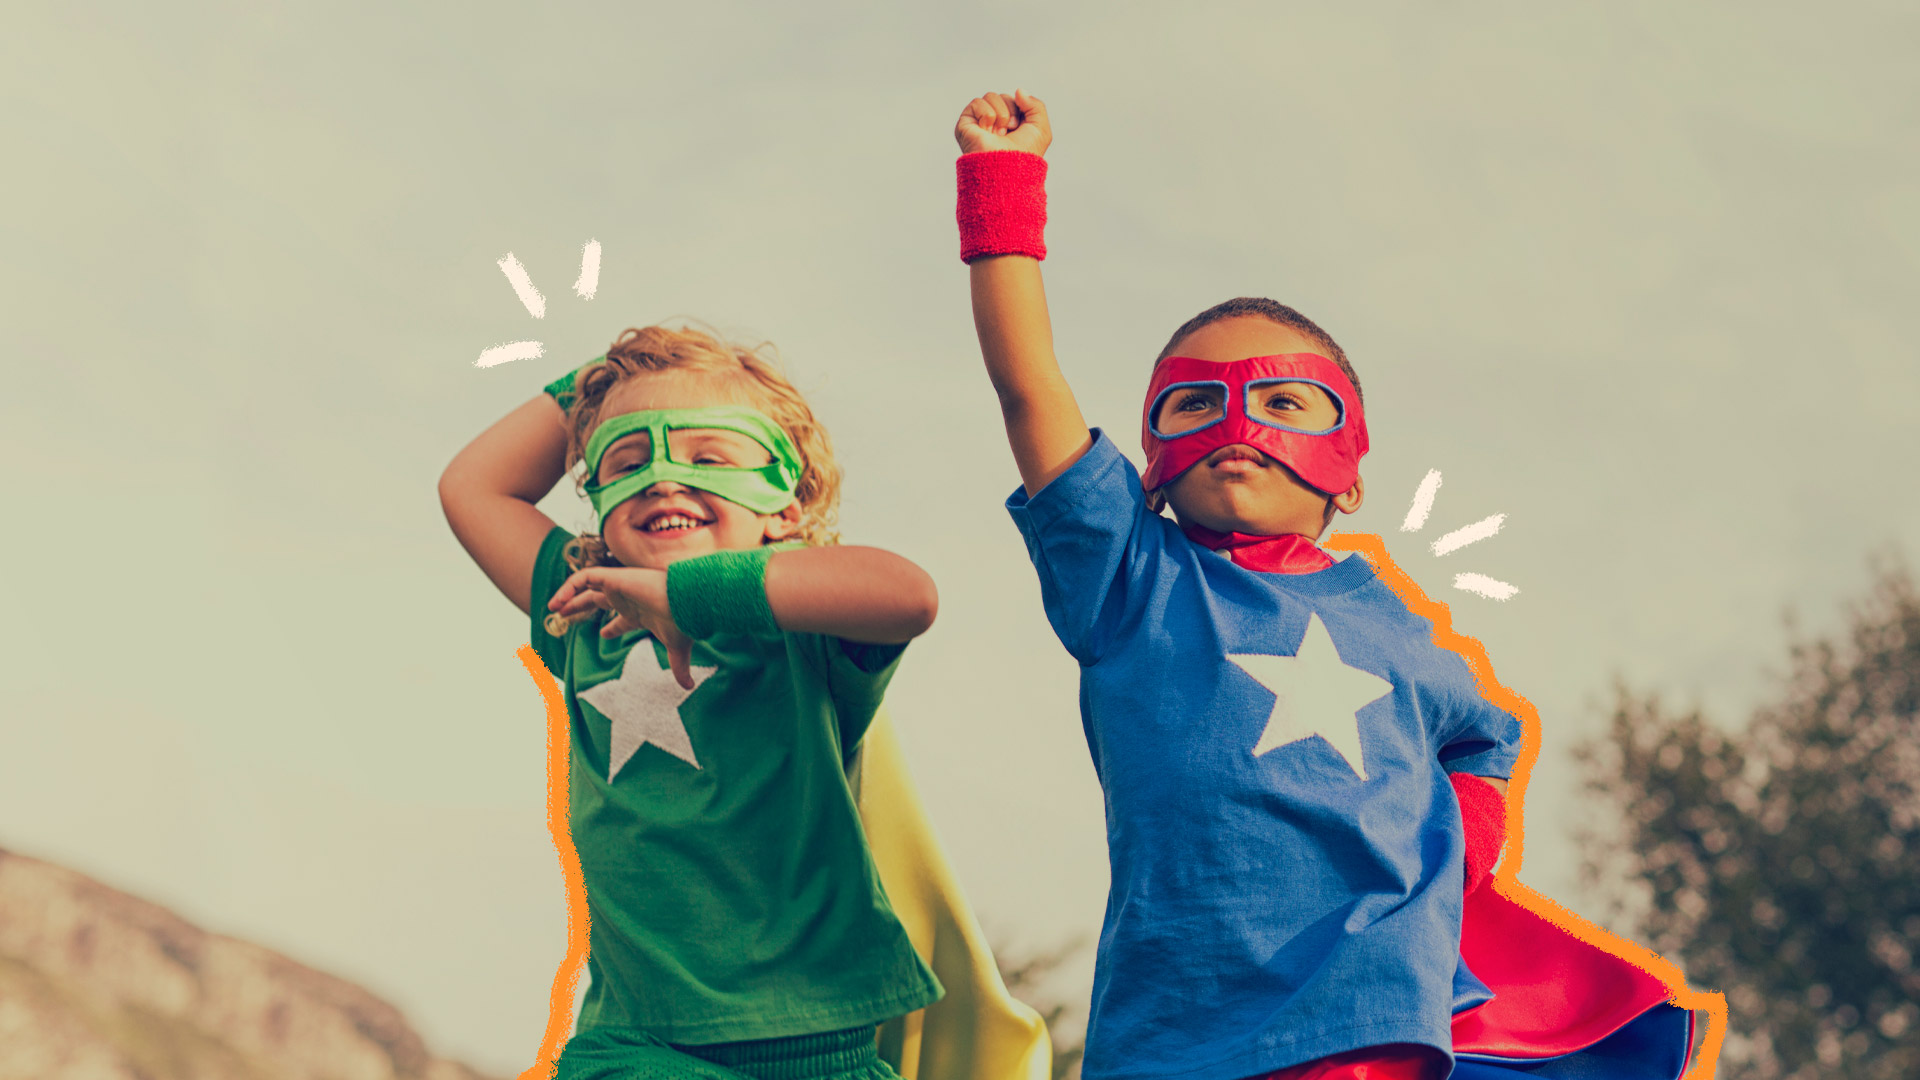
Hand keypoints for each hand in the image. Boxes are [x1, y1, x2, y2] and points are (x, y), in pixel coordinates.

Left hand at [548, 566, 697, 687]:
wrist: (685, 602)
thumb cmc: (681, 622)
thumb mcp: (677, 649)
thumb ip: (679, 667)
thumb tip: (690, 687)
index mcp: (640, 613)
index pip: (622, 618)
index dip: (611, 628)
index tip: (603, 635)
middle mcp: (628, 598)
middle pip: (598, 598)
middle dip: (580, 605)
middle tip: (562, 614)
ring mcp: (620, 586)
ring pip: (588, 585)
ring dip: (569, 595)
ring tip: (553, 607)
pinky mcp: (614, 577)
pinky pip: (584, 576)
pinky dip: (569, 586)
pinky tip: (558, 601)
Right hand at [954, 89, 1050, 155]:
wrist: (1008, 168)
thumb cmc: (1025, 154)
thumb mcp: (1040, 128)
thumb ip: (1035, 105)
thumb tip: (1018, 91)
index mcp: (1011, 125)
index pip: (1015, 100)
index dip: (1021, 108)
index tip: (1020, 127)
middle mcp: (994, 124)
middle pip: (1003, 96)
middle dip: (1010, 110)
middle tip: (1009, 131)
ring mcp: (979, 123)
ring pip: (990, 96)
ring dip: (1000, 114)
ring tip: (998, 133)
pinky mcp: (965, 124)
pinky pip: (976, 103)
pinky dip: (987, 114)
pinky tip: (987, 131)